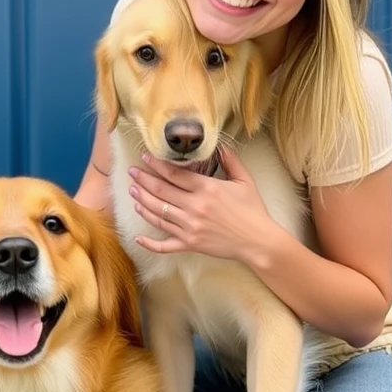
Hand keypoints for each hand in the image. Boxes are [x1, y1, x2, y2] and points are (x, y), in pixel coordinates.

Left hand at [128, 146, 274, 263]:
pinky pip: (165, 245)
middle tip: (132, 172)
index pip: (174, 174)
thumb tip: (220, 146)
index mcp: (207, 189)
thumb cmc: (253, 210)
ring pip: (158, 214)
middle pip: (161, 191)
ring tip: (132, 192)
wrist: (259, 241)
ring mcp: (190, 227)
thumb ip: (231, 161)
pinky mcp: (190, 244)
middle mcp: (194, 207)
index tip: (145, 158)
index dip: (156, 165)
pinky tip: (137, 237)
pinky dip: (150, 242)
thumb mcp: (245, 180)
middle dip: (143, 180)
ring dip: (142, 202)